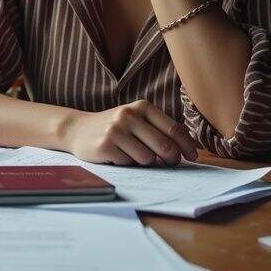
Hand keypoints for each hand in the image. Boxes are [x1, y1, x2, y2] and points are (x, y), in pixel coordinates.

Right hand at [59, 100, 198, 165]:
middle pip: (164, 145)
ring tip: (133, 154)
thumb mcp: (135, 120)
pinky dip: (127, 163)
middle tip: (170, 163)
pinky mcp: (105, 145)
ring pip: (148, 158)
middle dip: (171, 159)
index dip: (186, 146)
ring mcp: (116, 130)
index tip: (193, 157)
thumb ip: (158, 130)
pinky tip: (117, 155)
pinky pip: (129, 163)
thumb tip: (184, 151)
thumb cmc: (114, 127)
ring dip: (145, 162)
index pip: (173, 129)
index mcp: (141, 107)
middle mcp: (129, 115)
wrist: (78, 129)